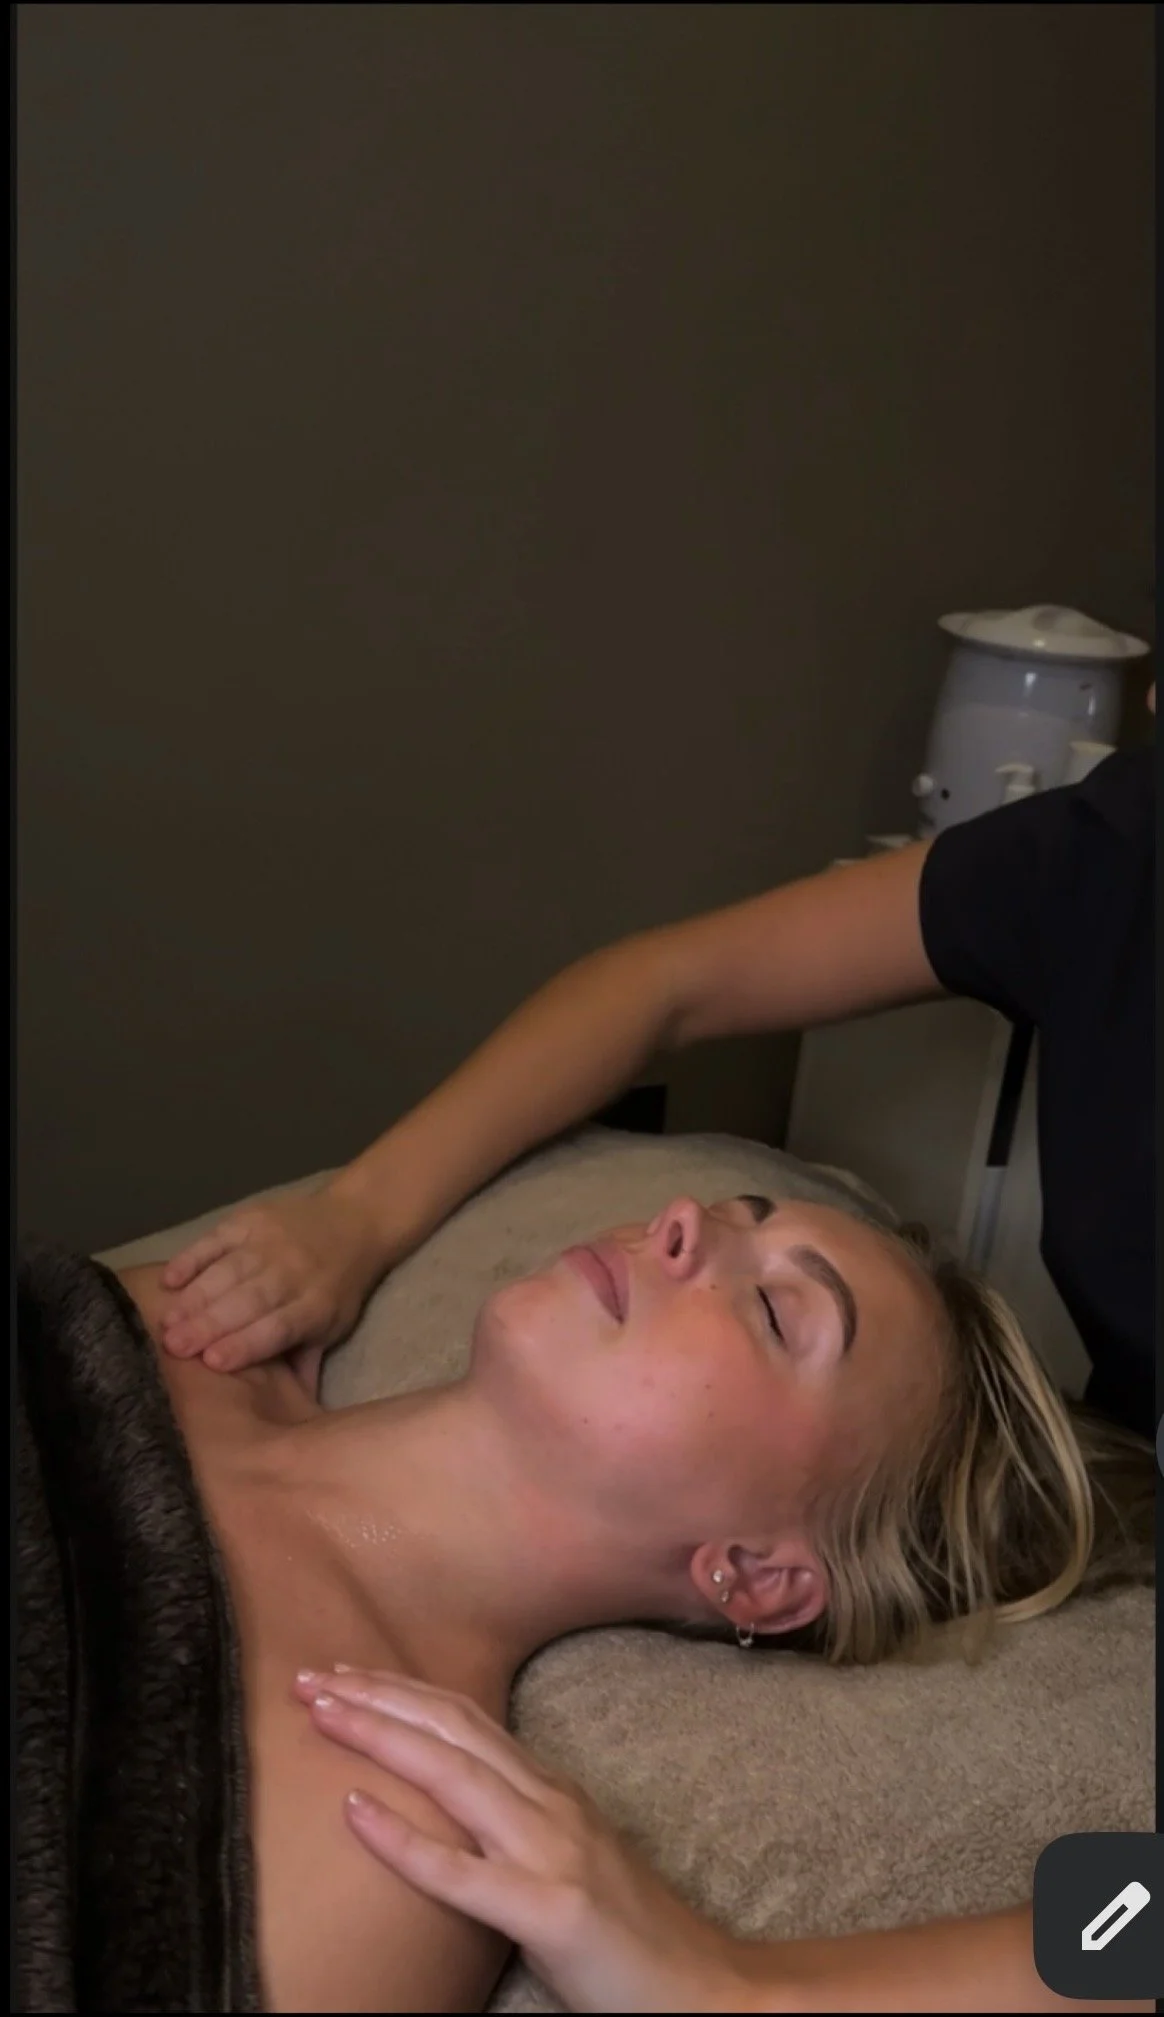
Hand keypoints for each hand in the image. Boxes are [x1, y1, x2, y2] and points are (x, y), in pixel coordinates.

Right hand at [159, 1181, 385, 1370]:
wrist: (354, 1221)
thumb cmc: (336, 1287)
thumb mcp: (332, 1328)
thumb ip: (304, 1364)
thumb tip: (289, 1420)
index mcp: (315, 1307)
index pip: (278, 1328)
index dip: (245, 1343)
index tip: (212, 1362)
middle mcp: (292, 1273)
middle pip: (247, 1300)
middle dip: (209, 1324)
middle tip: (172, 1346)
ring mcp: (269, 1242)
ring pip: (228, 1271)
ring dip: (195, 1296)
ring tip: (166, 1321)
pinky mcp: (250, 1219)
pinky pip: (216, 1239)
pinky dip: (191, 1258)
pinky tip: (168, 1280)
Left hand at [291, 1667, 748, 2014]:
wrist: (706, 1990)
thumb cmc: (631, 1937)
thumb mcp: (568, 1859)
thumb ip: (517, 1828)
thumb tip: (451, 1808)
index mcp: (553, 1792)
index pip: (466, 1720)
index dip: (403, 1691)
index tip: (344, 1672)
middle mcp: (551, 1805)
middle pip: (451, 1729)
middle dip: (376, 1696)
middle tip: (308, 1676)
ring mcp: (554, 1852)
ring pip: (453, 1775)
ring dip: (379, 1736)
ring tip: (322, 1712)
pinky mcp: (552, 1910)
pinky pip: (462, 1872)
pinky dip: (403, 1839)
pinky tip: (354, 1812)